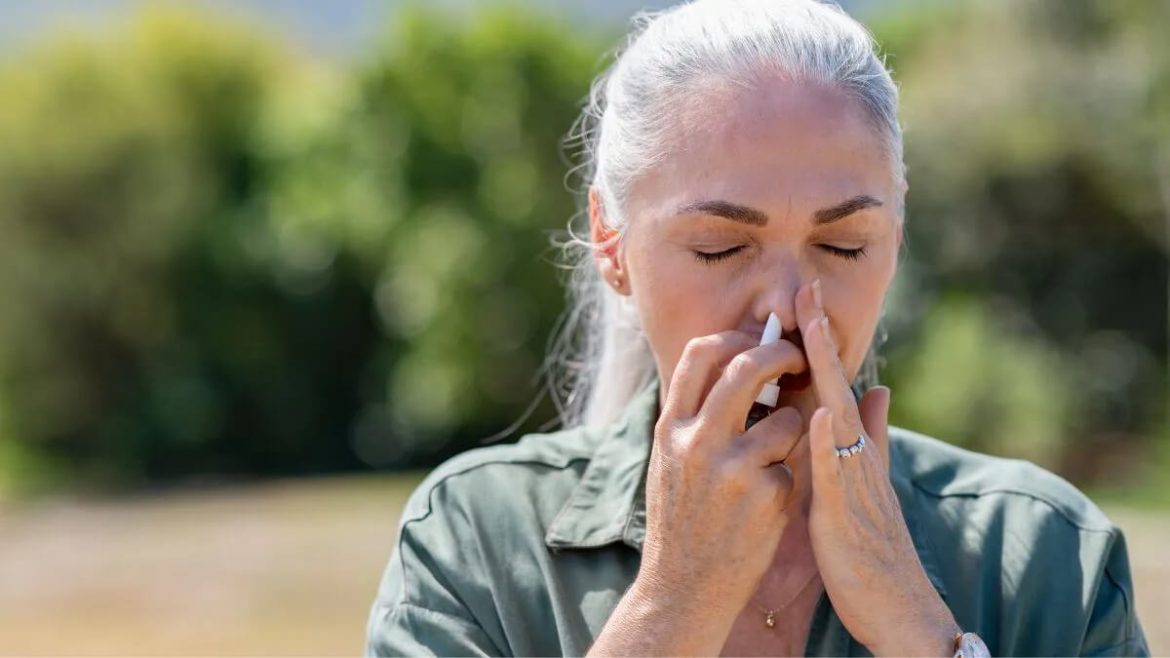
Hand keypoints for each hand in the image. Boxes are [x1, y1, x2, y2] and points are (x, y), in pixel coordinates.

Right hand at [637, 329, 809, 635]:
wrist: (683, 588)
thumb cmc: (680, 521)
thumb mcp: (669, 462)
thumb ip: (692, 417)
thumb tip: (724, 365)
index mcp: (671, 428)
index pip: (700, 354)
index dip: (735, 336)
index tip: (756, 339)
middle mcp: (697, 441)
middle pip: (747, 367)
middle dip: (781, 355)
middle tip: (799, 360)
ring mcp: (733, 467)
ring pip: (787, 420)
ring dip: (791, 435)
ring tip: (769, 466)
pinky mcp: (766, 495)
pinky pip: (793, 467)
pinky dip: (786, 482)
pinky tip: (764, 509)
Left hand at [795, 279, 960, 656]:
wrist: (895, 604)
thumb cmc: (871, 544)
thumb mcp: (865, 481)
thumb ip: (870, 435)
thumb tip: (878, 390)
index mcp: (853, 447)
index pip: (834, 384)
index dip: (820, 344)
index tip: (805, 301)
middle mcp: (857, 454)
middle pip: (837, 385)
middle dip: (821, 338)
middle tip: (806, 288)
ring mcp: (854, 479)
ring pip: (838, 416)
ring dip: (825, 372)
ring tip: (806, 330)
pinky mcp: (847, 511)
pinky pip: (839, 471)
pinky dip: (831, 441)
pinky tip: (820, 412)